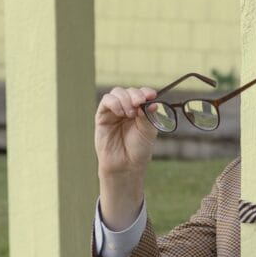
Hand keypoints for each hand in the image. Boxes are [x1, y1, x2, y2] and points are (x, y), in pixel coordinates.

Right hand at [96, 86, 158, 228]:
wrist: (125, 165)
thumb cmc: (138, 150)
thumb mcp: (148, 131)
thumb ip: (148, 116)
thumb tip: (153, 102)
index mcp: (141, 111)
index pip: (142, 94)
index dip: (146, 92)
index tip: (152, 95)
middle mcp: (128, 109)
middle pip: (129, 91)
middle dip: (136, 95)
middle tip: (139, 103)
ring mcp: (114, 112)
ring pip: (117, 93)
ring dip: (125, 99)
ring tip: (130, 114)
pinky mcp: (102, 116)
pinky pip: (106, 101)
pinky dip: (114, 103)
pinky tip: (120, 113)